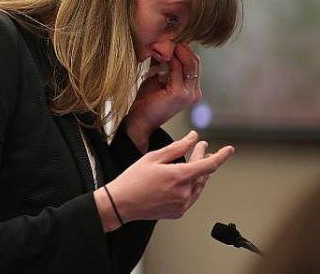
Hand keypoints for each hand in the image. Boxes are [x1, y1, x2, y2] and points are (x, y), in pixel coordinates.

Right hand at [96, 131, 232, 228]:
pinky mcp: (178, 212)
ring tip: (195, 162)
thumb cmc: (133, 180)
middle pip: (203, 174)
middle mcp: (184, 192)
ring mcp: (182, 204)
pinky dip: (191, 186)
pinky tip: (185, 179)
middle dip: (204, 159)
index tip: (229, 150)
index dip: (221, 156)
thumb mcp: (153, 157)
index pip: (209, 165)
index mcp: (179, 176)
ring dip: (199, 173)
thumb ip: (176, 148)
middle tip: (201, 148)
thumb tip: (192, 138)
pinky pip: (191, 197)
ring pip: (199, 186)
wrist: (121, 203)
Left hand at [125, 44, 201, 149]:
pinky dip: (170, 58)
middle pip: (194, 61)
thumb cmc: (146, 101)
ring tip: (164, 42)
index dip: (183, 49)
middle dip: (182, 47)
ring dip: (176, 50)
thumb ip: (162, 64)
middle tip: (168, 36)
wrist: (139, 122)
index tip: (170, 37)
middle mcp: (194, 92)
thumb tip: (162, 43)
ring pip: (189, 63)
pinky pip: (177, 69)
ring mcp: (189, 94)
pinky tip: (160, 53)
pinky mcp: (179, 94)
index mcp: (191, 89)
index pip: (194, 63)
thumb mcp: (156, 78)